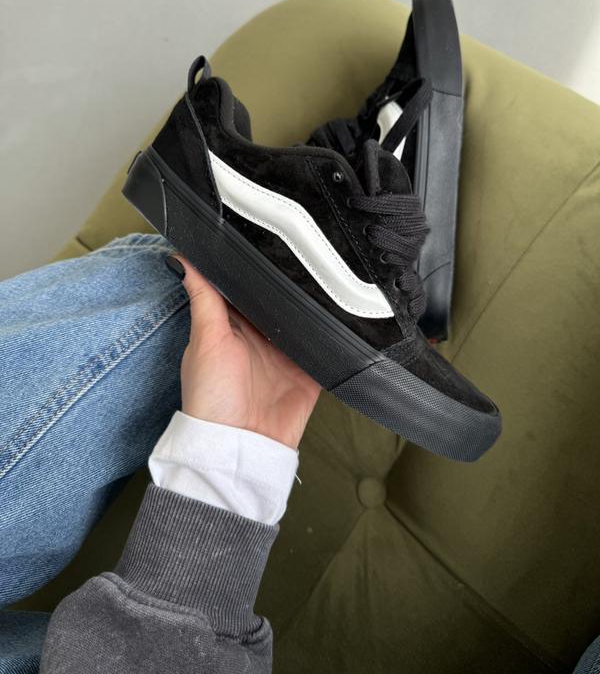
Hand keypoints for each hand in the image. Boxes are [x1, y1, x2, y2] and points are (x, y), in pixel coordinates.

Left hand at [169, 255, 320, 449]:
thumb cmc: (211, 397)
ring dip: (312, 306)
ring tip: (327, 279)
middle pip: (278, 301)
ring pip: (304, 319)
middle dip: (289, 283)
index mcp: (232, 326)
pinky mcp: (309, 371)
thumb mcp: (205, 340)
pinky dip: (331, 334)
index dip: (253, 266)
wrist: (242, 446)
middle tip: (305, 253)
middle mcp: (260, 337)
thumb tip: (182, 260)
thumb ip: (204, 298)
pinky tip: (340, 315)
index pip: (245, 288)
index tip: (264, 236)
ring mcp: (286, 354)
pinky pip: (324, 346)